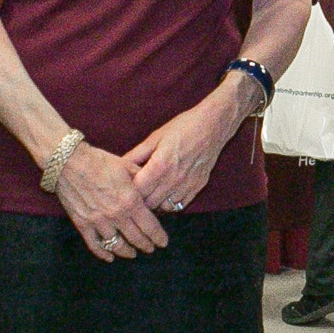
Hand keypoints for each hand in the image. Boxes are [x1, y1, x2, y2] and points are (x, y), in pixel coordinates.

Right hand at [53, 141, 168, 261]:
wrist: (68, 161)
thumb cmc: (99, 161)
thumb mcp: (127, 167)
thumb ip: (142, 180)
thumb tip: (152, 190)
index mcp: (130, 201)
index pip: (150, 227)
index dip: (158, 237)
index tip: (163, 242)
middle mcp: (116, 215)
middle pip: (136, 238)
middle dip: (146, 245)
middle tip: (151, 248)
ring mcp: (98, 221)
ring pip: (117, 245)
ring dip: (127, 252)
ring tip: (133, 253)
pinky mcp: (82, 223)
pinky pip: (94, 245)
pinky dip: (103, 254)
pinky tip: (110, 257)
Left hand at [123, 93, 235, 211]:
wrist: (213, 125)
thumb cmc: (183, 127)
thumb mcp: (155, 137)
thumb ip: (136, 154)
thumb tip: (119, 165)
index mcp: (160, 165)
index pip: (137, 191)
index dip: (128, 191)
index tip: (125, 185)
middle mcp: (174, 179)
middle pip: (148, 203)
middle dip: (139, 199)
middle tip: (135, 191)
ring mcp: (187, 185)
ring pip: (163, 207)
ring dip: (155, 203)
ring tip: (150, 192)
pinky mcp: (197, 187)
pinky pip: (179, 205)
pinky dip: (170, 203)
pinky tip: (166, 192)